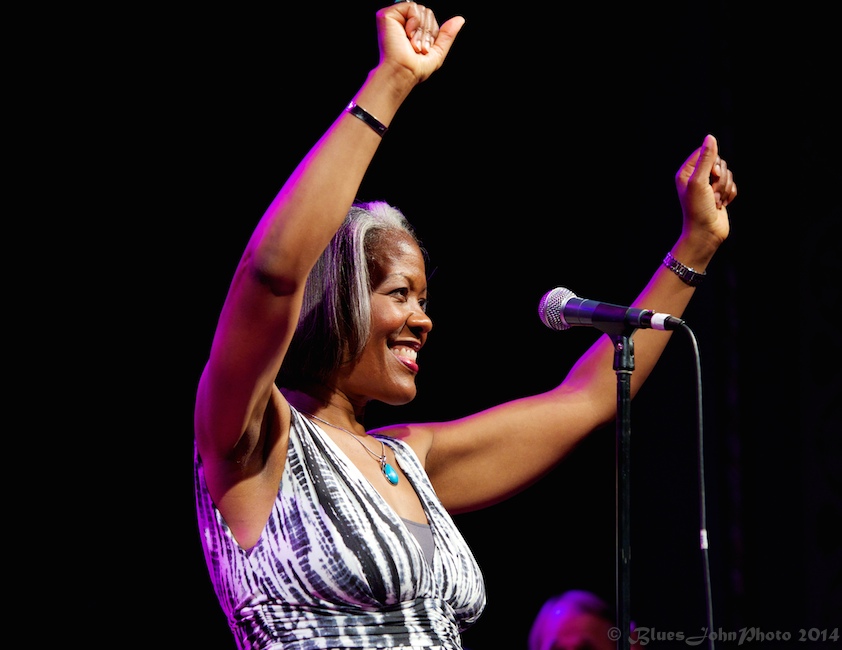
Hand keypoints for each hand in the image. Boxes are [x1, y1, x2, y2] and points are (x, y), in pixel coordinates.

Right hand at [377, 2, 464, 82]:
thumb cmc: (415, 68)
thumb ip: (447, 35)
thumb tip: (460, 19)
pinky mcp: (387, 15)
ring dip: (421, 30)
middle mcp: (401, 23)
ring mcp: (394, 18)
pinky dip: (414, 21)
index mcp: (410, 30)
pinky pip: (412, 6)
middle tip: (418, 47)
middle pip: (426, 12)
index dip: (432, 33)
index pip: (429, 19)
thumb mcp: (437, 51)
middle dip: (427, 31)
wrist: (402, 72)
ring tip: (412, 44)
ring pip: (421, 9)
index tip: (424, 49)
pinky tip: (407, 34)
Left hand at [675, 134, 737, 248]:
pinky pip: (733, 185)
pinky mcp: (720, 194)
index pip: (706, 152)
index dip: (713, 162)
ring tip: (715, 202)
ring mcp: (709, 186)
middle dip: (720, 179)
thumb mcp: (699, 181)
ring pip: (728, 174)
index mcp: (687, 172)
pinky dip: (730, 195)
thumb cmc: (698, 209)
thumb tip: (710, 137)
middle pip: (719, 163)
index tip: (711, 175)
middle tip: (712, 193)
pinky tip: (721, 205)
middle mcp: (697, 177)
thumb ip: (705, 159)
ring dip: (724, 189)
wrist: (706, 233)